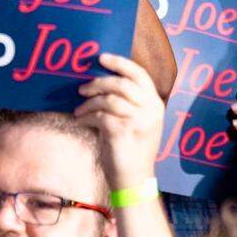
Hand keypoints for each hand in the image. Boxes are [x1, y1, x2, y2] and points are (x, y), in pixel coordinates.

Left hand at [75, 53, 164, 189]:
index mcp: (155, 104)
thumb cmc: (131, 149)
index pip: (140, 74)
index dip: (120, 63)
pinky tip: (81, 121)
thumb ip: (127, 102)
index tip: (102, 57)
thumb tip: (101, 81)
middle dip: (99, 83)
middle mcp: (151, 110)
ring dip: (89, 102)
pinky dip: (86, 116)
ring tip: (80, 110)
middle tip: (83, 88)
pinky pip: (100, 115)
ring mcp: (138, 121)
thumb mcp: (136, 122)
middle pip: (122, 84)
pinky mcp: (122, 132)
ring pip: (109, 99)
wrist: (133, 179)